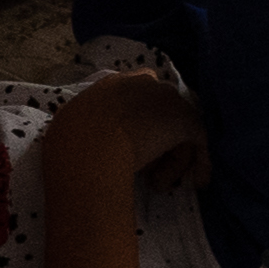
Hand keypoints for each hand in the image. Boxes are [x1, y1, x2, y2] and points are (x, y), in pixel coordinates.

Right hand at [51, 68, 203, 188]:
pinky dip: (200, 161)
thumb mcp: (69, 130)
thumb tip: (83, 142)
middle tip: (146, 168)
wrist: (87, 150)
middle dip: (157, 138)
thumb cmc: (69, 146)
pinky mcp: (183, 119)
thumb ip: (85, 128)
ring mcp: (164, 98)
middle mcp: (141, 83)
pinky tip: (198, 182)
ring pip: (177, 127)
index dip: (138, 119)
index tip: (132, 143)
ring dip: (172, 157)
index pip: (135, 93)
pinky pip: (197, 139)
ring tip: (157, 184)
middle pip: (160, 109)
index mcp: (110, 85)